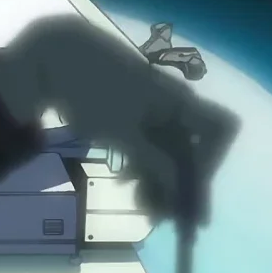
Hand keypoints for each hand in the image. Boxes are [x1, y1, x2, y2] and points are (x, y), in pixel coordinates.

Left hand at [0, 15, 238, 225]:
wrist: (52, 58)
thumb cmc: (91, 92)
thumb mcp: (122, 133)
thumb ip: (154, 162)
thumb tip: (181, 189)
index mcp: (177, 101)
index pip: (219, 130)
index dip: (211, 160)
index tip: (186, 188)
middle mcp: (170, 103)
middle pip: (189, 147)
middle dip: (177, 182)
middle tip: (159, 214)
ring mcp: (149, 107)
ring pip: (165, 148)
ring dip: (157, 179)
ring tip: (138, 204)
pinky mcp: (128, 112)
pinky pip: (146, 142)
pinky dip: (140, 164)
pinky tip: (126, 183)